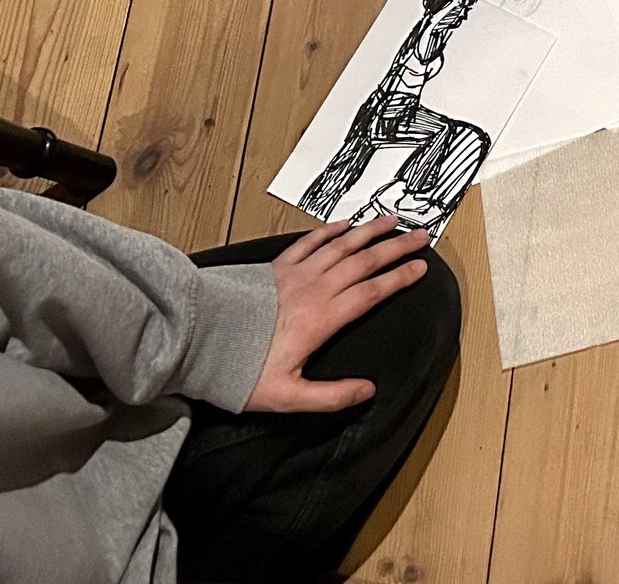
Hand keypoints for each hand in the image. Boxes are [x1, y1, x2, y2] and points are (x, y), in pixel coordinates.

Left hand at [246, 217, 433, 412]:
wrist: (198, 341)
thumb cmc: (240, 371)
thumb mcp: (287, 396)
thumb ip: (330, 395)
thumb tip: (366, 392)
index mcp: (322, 318)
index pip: (371, 292)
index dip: (399, 279)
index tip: (420, 268)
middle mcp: (314, 289)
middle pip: (364, 261)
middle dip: (396, 248)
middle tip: (421, 236)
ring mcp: (295, 274)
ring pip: (341, 245)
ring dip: (369, 231)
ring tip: (391, 221)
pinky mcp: (276, 268)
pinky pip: (309, 242)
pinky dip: (329, 231)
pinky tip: (342, 225)